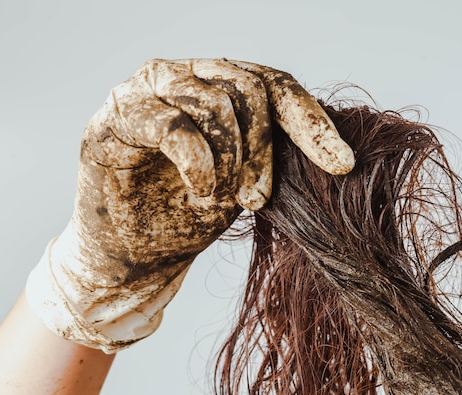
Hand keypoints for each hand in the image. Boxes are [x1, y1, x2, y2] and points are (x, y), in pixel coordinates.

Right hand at [25, 58, 354, 351]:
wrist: (133, 252)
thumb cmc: (189, 213)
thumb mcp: (244, 184)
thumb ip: (273, 157)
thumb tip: (336, 154)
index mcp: (222, 86)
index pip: (277, 88)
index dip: (312, 123)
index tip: (342, 165)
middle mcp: (188, 75)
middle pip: (250, 88)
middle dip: (265, 149)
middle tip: (259, 199)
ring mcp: (151, 89)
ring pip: (216, 103)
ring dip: (232, 161)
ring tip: (223, 199)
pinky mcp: (119, 115)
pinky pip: (173, 126)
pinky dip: (199, 163)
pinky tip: (202, 191)